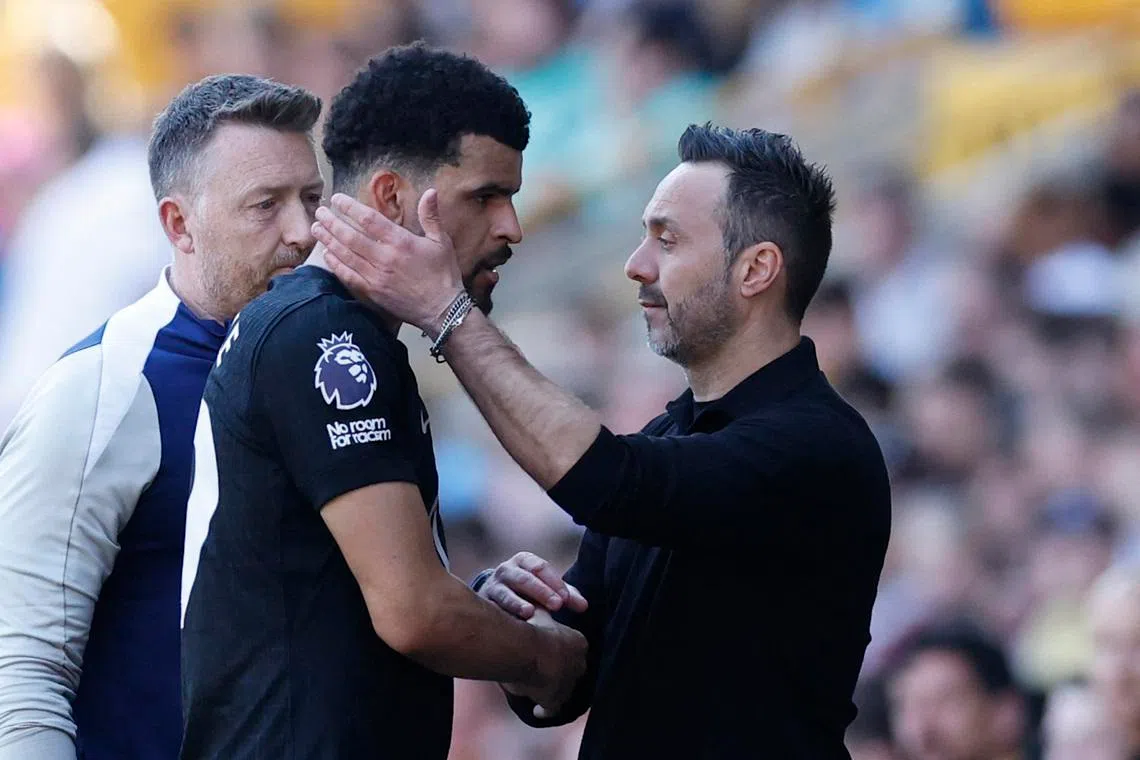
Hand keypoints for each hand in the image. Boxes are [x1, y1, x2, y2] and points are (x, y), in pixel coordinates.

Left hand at [311, 190, 462, 333]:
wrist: (442, 310)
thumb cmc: (443, 275)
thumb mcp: (441, 242)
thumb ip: (431, 216)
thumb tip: (431, 191)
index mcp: (400, 242)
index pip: (368, 219)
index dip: (350, 207)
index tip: (337, 199)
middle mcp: (384, 258)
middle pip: (350, 236)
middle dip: (332, 222)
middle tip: (320, 211)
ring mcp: (376, 276)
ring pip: (345, 254)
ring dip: (328, 240)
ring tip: (316, 228)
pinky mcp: (372, 292)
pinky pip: (348, 275)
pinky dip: (336, 264)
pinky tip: (327, 255)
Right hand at [479, 552, 587, 619]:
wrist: (494, 595)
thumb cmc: (528, 590)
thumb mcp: (547, 586)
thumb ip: (566, 594)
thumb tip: (584, 606)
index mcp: (525, 561)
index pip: (541, 568)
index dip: (554, 582)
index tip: (566, 599)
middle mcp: (507, 570)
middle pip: (524, 579)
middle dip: (542, 592)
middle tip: (557, 605)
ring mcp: (493, 587)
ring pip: (506, 594)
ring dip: (518, 603)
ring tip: (530, 613)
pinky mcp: (484, 604)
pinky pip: (492, 609)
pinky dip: (502, 616)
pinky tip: (511, 627)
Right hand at [503, 609, 586, 718]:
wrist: (527, 649)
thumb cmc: (533, 628)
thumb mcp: (539, 614)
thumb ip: (543, 610)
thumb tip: (541, 602)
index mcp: (578, 643)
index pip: (575, 649)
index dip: (563, 651)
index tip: (553, 652)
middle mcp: (578, 665)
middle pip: (573, 669)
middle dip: (562, 671)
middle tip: (547, 671)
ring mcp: (568, 684)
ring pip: (564, 689)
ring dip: (554, 690)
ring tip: (540, 690)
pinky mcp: (555, 700)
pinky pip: (552, 709)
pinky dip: (546, 711)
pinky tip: (538, 712)